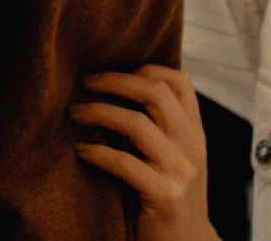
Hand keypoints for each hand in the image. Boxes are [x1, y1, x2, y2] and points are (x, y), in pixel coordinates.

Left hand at [70, 65, 219, 240]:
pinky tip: (81, 151)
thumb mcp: (175, 159)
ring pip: (137, 123)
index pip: (180, 83)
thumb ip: (159, 130)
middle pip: (155, 93)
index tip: (111, 72)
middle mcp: (192, 148)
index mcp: (195, 135)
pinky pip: (125, 163)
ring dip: (99, 112)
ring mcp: (181, 172)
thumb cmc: (170, 201)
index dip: (144, 68)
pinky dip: (98, 152)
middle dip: (114, 81)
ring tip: (74, 113)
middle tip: (85, 82)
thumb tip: (115, 91)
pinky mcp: (164, 197)